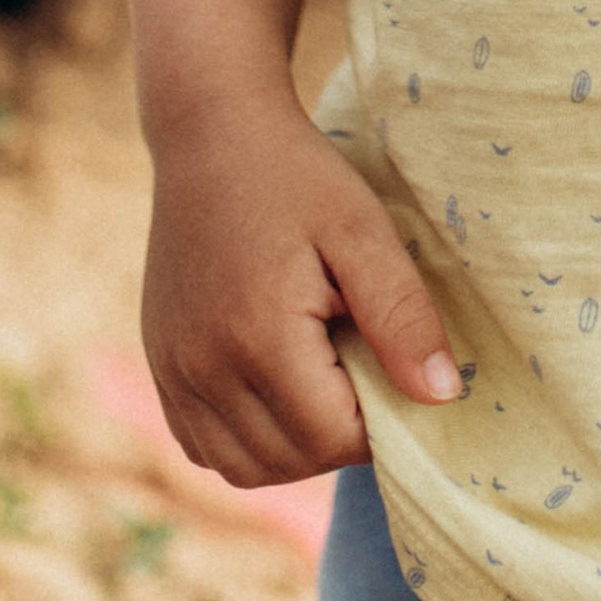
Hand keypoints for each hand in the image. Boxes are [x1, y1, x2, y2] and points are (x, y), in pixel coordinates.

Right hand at [142, 89, 462, 484]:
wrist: (211, 132)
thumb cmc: (297, 176)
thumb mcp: (363, 231)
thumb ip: (402, 315)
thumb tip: (441, 396)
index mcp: (257, 336)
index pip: (332, 439)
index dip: (377, 418)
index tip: (389, 362)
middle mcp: (203, 368)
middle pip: (289, 462)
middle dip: (338, 435)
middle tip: (359, 365)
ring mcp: (172, 371)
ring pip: (242, 467)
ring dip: (294, 448)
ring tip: (322, 380)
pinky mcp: (159, 365)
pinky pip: (204, 446)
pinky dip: (247, 441)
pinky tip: (277, 389)